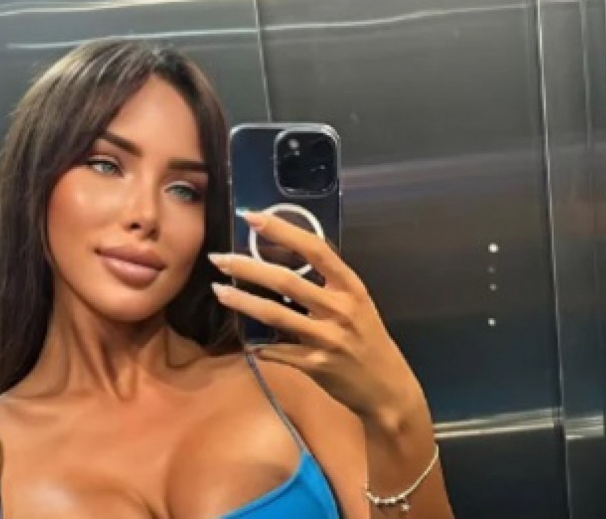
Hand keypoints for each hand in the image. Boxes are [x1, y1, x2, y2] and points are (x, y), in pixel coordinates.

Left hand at [208, 210, 423, 427]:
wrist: (387, 388)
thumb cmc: (367, 339)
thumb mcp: (357, 303)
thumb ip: (327, 283)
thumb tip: (283, 258)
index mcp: (350, 287)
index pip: (315, 249)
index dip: (283, 230)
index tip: (253, 217)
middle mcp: (340, 309)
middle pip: (287, 281)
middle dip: (247, 267)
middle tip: (218, 258)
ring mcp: (327, 339)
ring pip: (275, 315)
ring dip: (242, 302)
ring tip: (219, 290)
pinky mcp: (316, 365)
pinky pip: (278, 352)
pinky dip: (260, 346)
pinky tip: (245, 342)